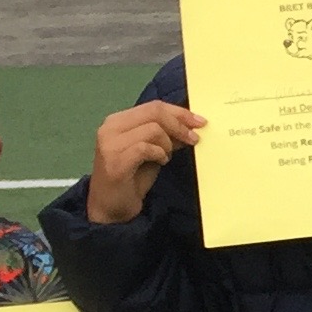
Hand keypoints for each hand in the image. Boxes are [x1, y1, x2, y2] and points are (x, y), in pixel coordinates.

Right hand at [85, 100, 203, 224]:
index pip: (154, 106)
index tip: (200, 122)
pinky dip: (159, 154)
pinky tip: (160, 162)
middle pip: (154, 113)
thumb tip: (191, 125)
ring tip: (165, 157)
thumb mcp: (154, 151)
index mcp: (118, 121)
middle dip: (180, 125)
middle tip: (194, 139)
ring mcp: (110, 144)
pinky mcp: (115, 161)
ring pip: (153, 129)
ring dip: (168, 144)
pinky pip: (145, 148)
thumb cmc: (132, 177)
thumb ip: (167, 136)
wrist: (111, 206)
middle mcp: (110, 128)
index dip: (180, 112)